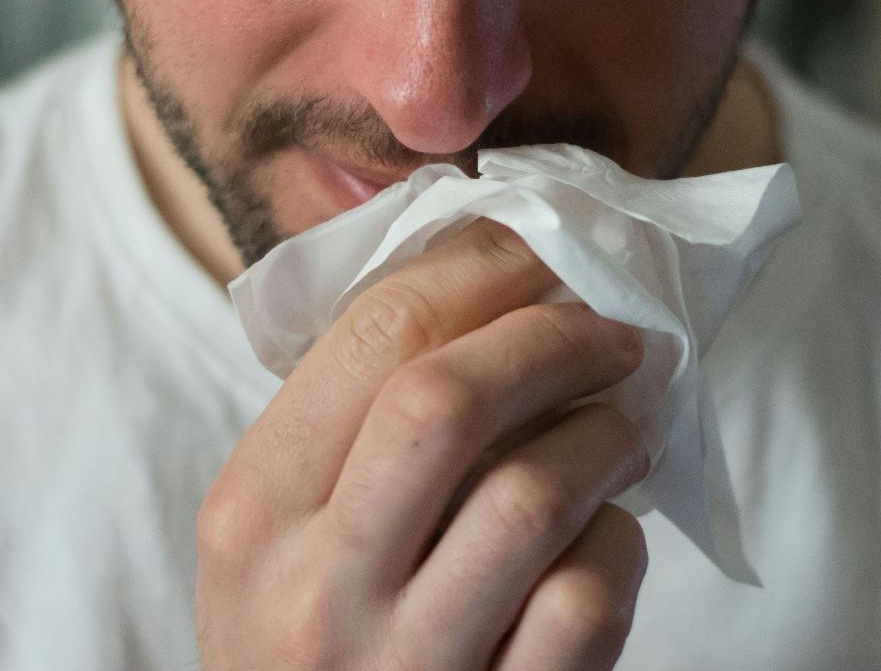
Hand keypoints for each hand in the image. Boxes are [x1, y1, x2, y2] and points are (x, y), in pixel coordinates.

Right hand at [196, 219, 651, 669]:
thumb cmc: (308, 652)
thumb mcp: (277, 543)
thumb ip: (346, 429)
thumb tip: (488, 277)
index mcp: (252, 513)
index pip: (373, 336)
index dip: (481, 269)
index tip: (543, 250)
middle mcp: (313, 586)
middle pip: (448, 400)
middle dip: (552, 337)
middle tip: (612, 329)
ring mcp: (403, 665)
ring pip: (532, 495)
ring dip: (606, 435)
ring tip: (629, 421)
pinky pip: (584, 602)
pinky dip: (617, 548)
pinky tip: (607, 536)